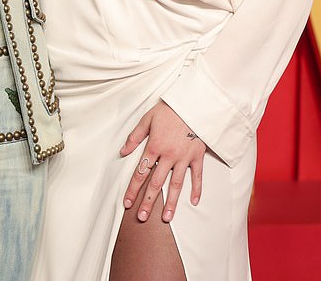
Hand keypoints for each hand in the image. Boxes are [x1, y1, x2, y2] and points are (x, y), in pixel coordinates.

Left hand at [120, 100, 205, 222]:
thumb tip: (122, 152)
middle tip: (141, 217)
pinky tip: (194, 202)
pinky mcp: (198, 156)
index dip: (133, 189)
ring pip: (176, 184)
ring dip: (171, 203)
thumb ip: (134, 137)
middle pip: (156, 183)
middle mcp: (169, 155)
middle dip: (148, 201)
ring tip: (166, 218)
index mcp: (154, 146)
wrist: (193, 102)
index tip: (127, 203)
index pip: (141, 172)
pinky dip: (196, 189)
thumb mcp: (147, 119)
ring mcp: (184, 157)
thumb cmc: (168, 109)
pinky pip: (197, 176)